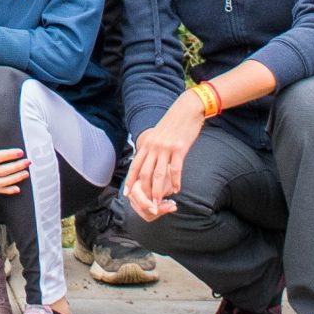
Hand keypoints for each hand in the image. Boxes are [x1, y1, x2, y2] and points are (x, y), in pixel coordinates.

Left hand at [124, 98, 204, 221]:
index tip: (127, 194)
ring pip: (158, 175)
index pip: (135, 166)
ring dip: (158, 191)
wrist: (187, 109)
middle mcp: (153, 146)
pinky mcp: (179, 148)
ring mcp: (166, 148)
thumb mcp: (158, 134)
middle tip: (148, 205)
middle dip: (145, 191)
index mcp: (147, 143)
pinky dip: (175, 182)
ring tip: (159, 203)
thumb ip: (152, 147)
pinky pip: (175, 169)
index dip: (130, 181)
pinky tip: (177, 189)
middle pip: (145, 174)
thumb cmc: (173, 123)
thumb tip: (149, 160)